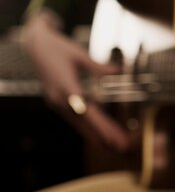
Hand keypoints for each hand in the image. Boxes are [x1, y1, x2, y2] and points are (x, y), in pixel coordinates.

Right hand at [22, 11, 130, 150]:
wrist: (36, 46)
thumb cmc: (58, 48)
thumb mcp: (79, 54)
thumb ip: (98, 66)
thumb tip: (118, 70)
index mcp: (65, 86)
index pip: (86, 110)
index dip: (100, 124)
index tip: (113, 135)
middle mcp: (59, 98)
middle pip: (84, 120)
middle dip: (103, 134)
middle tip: (121, 145)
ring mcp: (56, 101)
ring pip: (78, 122)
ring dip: (95, 134)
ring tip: (113, 144)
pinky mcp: (56, 102)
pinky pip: (73, 118)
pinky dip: (86, 127)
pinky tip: (96, 135)